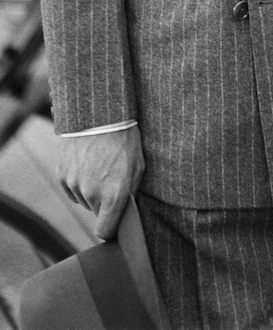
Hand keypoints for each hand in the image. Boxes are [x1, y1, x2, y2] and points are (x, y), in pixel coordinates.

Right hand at [59, 124, 144, 239]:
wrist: (100, 114)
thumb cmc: (125, 139)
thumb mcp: (138, 166)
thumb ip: (130, 193)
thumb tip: (124, 211)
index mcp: (114, 195)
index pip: (106, 231)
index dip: (110, 228)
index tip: (114, 222)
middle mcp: (92, 194)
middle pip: (96, 211)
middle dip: (103, 200)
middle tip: (111, 177)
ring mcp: (75, 184)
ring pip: (83, 198)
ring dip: (90, 188)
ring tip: (100, 164)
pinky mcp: (62, 175)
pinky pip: (71, 188)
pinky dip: (78, 179)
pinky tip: (87, 161)